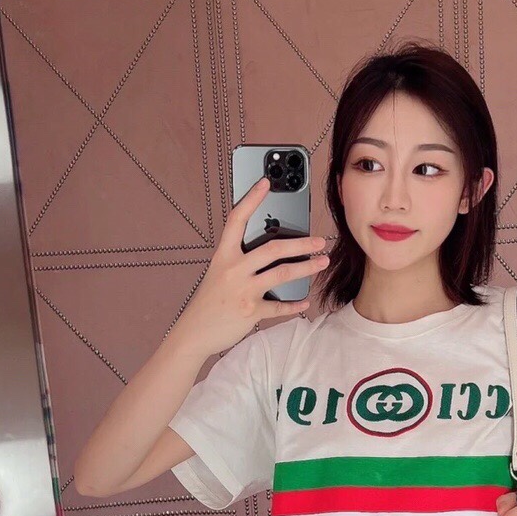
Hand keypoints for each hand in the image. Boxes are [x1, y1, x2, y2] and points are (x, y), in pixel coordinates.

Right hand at [172, 177, 329, 358]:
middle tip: (319, 240)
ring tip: (322, 262)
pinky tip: (305, 301)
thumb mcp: (218, 274)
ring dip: (307, 268)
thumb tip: (270, 252)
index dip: (251, 199)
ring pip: (282, 274)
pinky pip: (280, 306)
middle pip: (272, 248)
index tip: (265, 183)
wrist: (193, 332)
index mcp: (223, 256)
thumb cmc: (208, 302)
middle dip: (301, 243)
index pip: (237, 220)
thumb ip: (239, 261)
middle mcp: (233, 269)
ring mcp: (243, 290)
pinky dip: (295, 305)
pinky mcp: (251, 311)